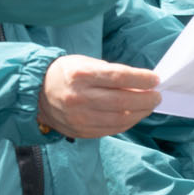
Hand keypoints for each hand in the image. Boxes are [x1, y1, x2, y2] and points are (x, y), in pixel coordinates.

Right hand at [36, 56, 161, 138]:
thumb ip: (111, 72)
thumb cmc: (65, 73)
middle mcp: (79, 98)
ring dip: (140, 113)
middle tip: (157, 96)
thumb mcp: (84, 63)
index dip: (141, 79)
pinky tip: (134, 115)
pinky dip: (127, 123)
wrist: (36, 93)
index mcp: (81, 75)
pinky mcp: (80, 131)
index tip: (155, 79)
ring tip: (149, 106)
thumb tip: (140, 83)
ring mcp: (79, 118)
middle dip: (146, 99)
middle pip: (122, 102)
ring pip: (120, 119)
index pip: (119, 78)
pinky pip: (111, 130)